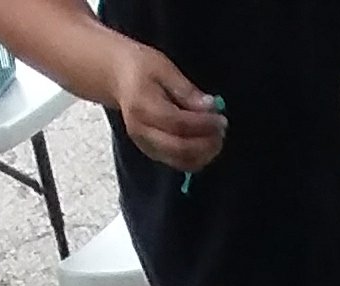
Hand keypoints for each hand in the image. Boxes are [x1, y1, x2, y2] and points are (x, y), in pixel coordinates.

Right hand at [111, 44, 225, 168]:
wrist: (117, 77)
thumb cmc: (141, 67)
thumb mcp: (163, 67)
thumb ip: (186, 90)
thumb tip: (210, 106)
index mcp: (142, 106)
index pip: (178, 124)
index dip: (203, 125)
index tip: (221, 119)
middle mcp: (141, 131)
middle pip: (180, 148)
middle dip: (206, 143)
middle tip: (221, 130)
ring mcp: (145, 145)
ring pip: (181, 160)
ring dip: (205, 153)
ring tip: (216, 136)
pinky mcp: (151, 152)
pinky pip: (179, 163)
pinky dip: (197, 158)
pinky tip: (206, 144)